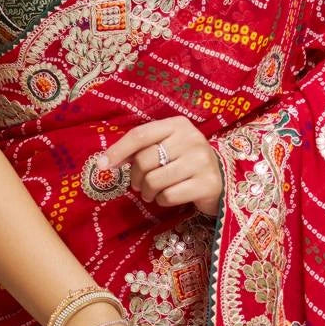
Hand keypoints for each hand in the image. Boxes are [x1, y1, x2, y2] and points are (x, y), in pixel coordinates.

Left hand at [97, 116, 223, 217]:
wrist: (222, 181)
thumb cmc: (186, 163)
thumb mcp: (167, 147)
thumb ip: (141, 149)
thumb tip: (105, 161)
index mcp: (178, 124)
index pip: (140, 134)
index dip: (118, 150)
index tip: (102, 165)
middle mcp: (192, 139)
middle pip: (144, 160)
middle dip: (136, 178)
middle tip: (140, 185)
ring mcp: (201, 161)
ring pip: (154, 180)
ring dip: (148, 192)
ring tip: (154, 192)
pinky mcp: (207, 184)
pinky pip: (168, 196)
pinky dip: (162, 201)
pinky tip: (169, 197)